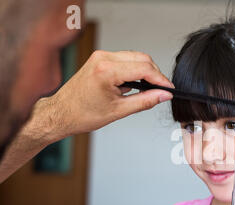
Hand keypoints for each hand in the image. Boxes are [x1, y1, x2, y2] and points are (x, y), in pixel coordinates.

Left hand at [48, 50, 173, 140]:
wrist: (62, 113)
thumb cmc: (82, 114)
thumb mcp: (119, 111)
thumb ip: (145, 100)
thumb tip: (164, 95)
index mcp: (107, 71)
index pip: (144, 69)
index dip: (160, 79)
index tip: (169, 89)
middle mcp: (103, 58)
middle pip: (142, 58)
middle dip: (155, 74)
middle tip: (161, 91)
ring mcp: (100, 56)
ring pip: (135, 57)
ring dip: (145, 71)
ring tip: (146, 90)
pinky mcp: (100, 59)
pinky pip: (125, 59)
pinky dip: (134, 70)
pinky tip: (133, 85)